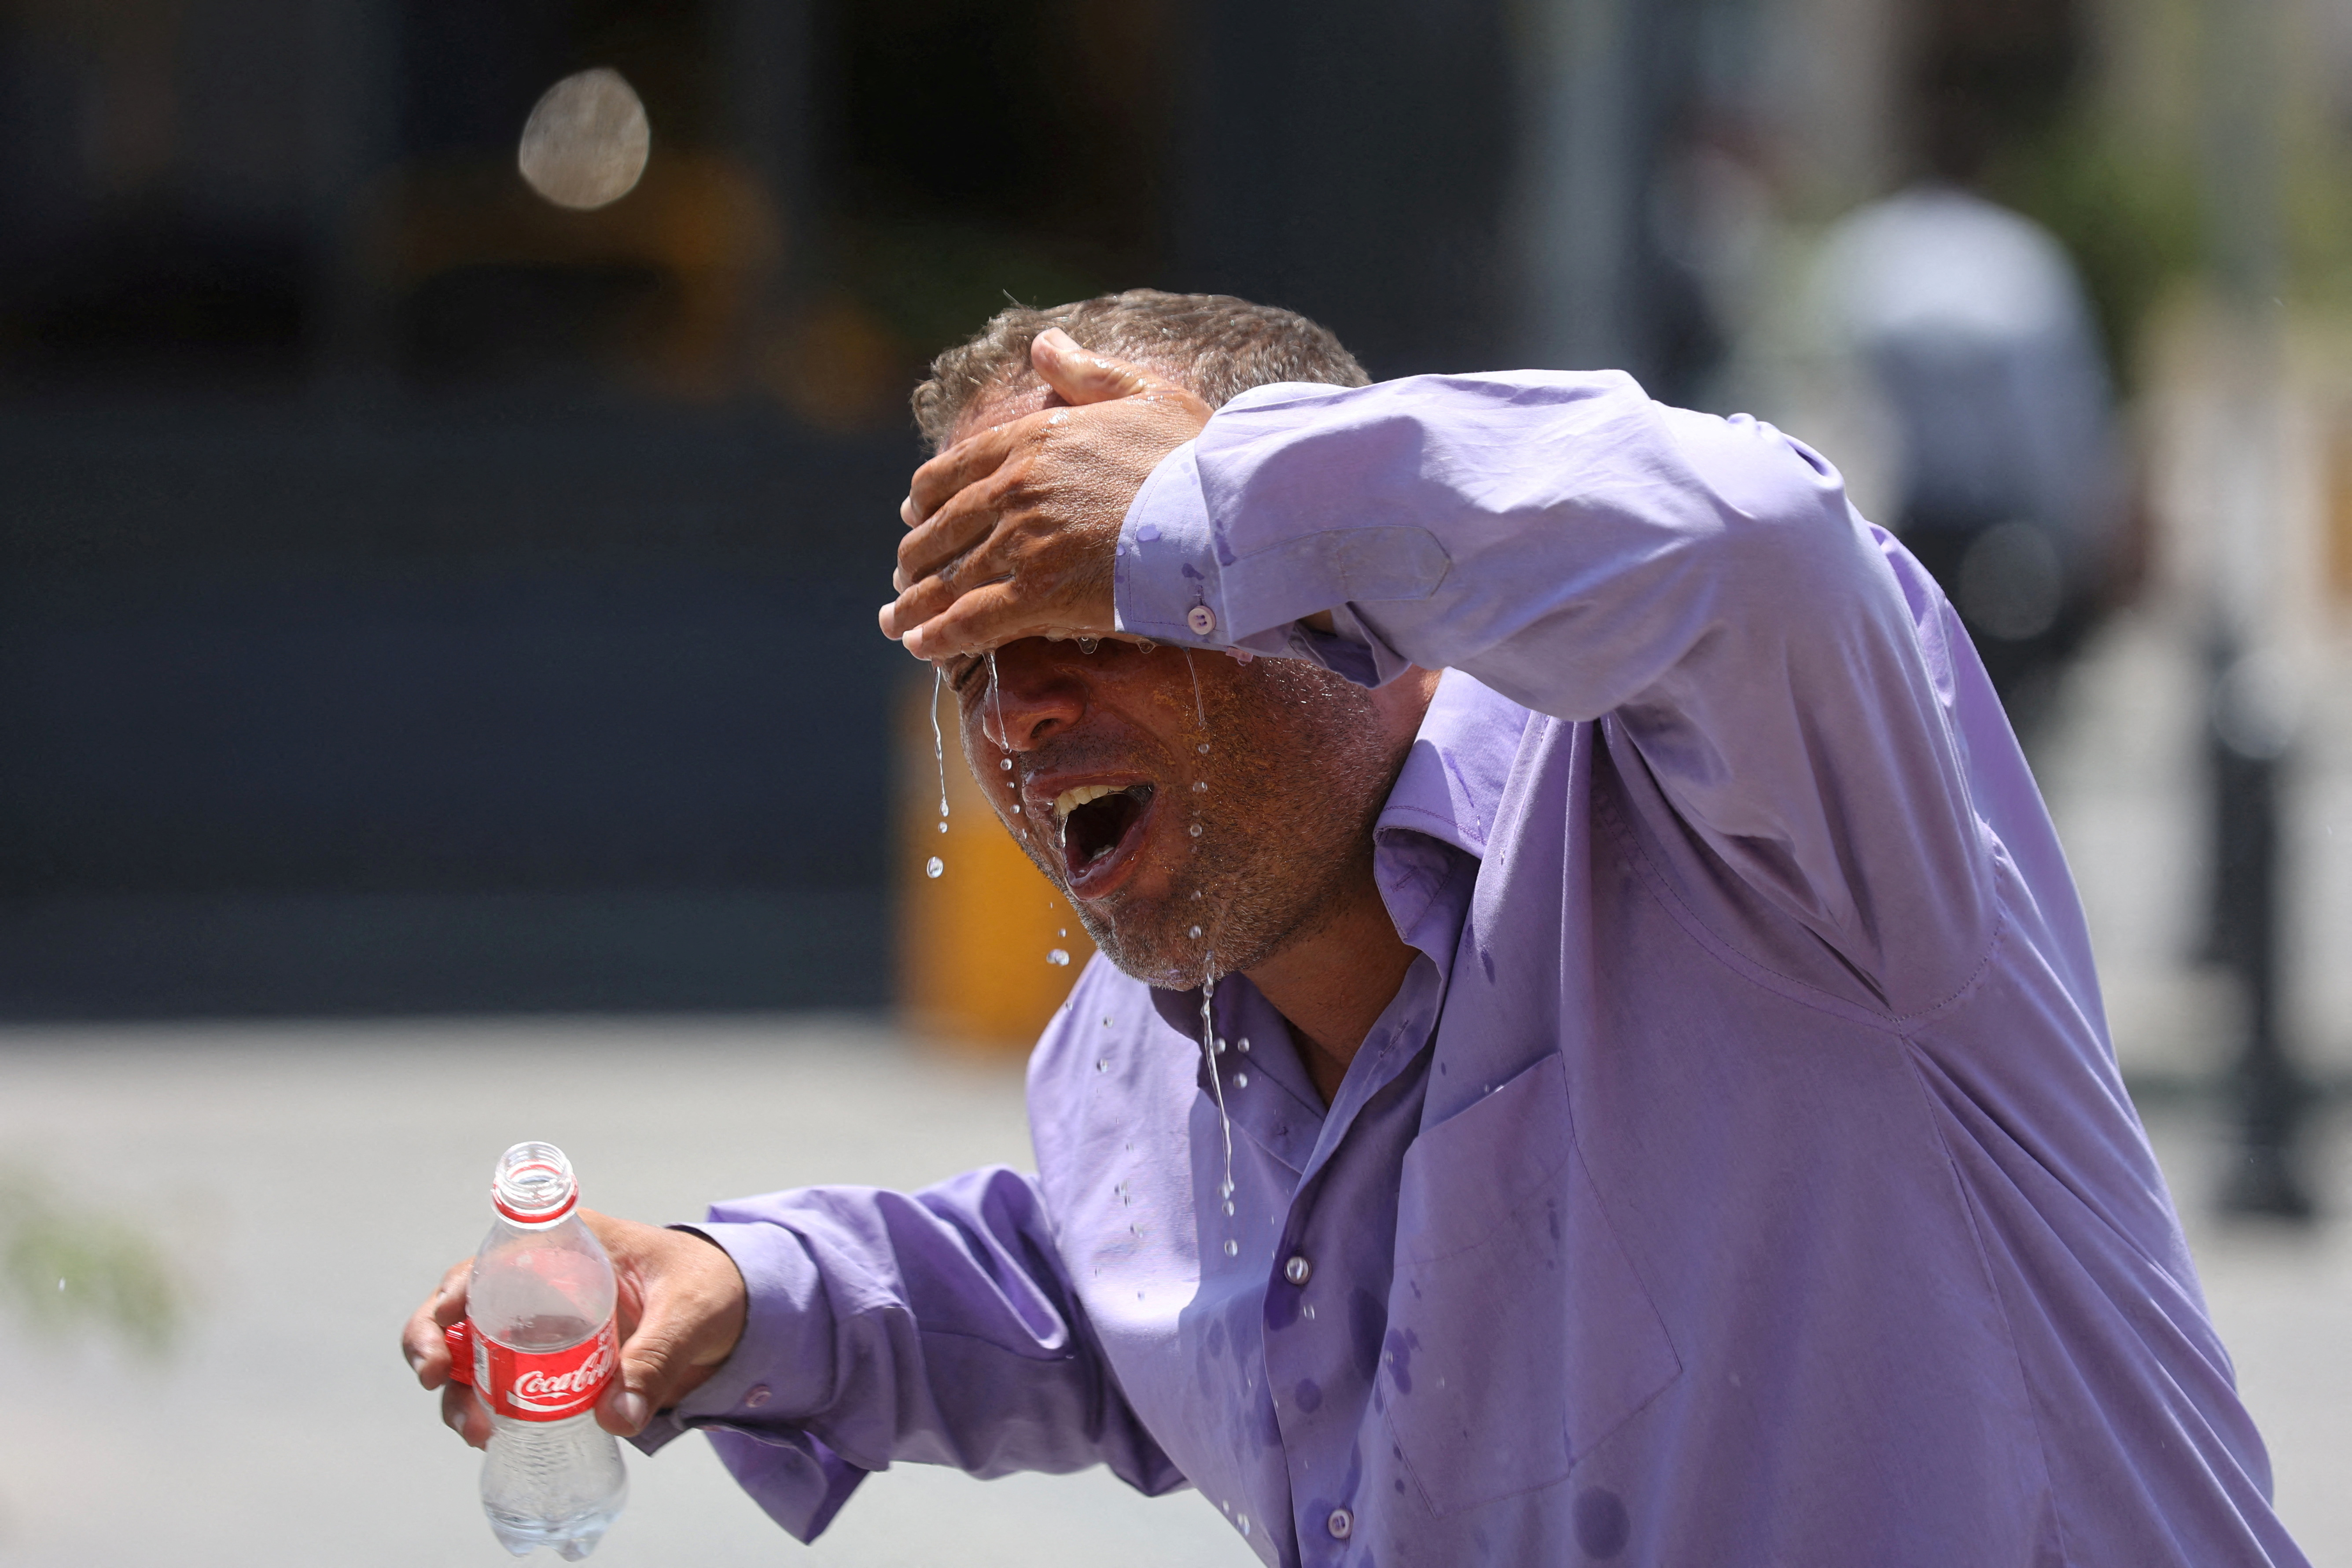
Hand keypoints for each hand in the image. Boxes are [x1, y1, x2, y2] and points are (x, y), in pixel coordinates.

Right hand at [401, 1210, 749, 1446]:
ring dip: (458, 1390)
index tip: (444, 1331)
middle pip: (462, 1307)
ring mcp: (541, 1323)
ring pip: (472, 1352)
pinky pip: (503, 1383)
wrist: (738, 1310)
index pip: (491, 1258)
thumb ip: (657, 1360)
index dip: (452, 1294)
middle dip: (434, 1346)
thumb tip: (615, 1418)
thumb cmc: (713, 1287)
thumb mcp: (690, 1314)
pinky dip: (486, 1408)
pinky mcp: (552, 1362)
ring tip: (476, 1430)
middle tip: (438, 1382)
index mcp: (569, 1244)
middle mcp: (541, 1280)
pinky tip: (491, 1435)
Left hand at [879, 327, 1211, 660]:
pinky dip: (939, 635)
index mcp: (1033, 439)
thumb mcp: (1144, 394)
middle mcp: (1015, 489)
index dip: (924, 500)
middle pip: (939, 530)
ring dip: (914, 603)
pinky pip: (970, 620)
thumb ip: (1086, 372)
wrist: (1227, 512)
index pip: (950, 472)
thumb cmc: (1198, 456)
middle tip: (905, 579)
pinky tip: (921, 645)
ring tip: (896, 622)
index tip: (914, 517)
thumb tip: (1042, 342)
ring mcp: (1022, 543)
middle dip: (916, 557)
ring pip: (946, 578)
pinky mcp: (1038, 595)